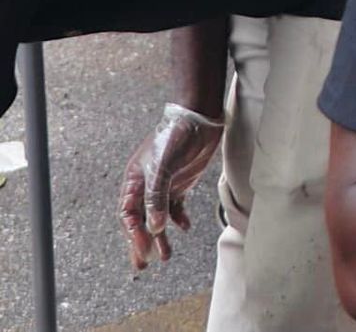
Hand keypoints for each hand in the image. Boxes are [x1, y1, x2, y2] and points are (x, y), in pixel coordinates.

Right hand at [120, 103, 223, 269]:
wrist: (199, 118)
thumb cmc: (175, 136)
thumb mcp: (162, 167)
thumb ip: (157, 197)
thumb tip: (154, 227)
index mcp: (134, 182)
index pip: (129, 215)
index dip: (134, 234)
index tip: (144, 249)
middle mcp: (146, 186)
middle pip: (140, 221)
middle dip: (142, 243)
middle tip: (143, 265)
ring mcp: (164, 185)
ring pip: (158, 217)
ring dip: (160, 236)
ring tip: (165, 256)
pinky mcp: (181, 183)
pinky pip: (176, 207)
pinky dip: (178, 219)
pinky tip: (184, 228)